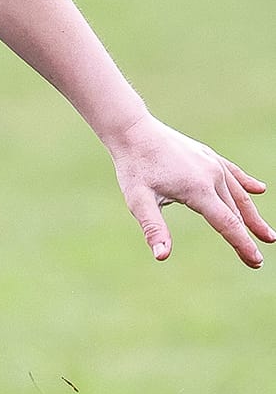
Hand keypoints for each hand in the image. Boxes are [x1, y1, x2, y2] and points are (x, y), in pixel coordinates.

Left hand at [110, 116, 272, 266]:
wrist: (132, 130)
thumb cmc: (133, 167)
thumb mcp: (138, 199)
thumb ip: (153, 227)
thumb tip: (161, 256)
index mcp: (198, 189)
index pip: (228, 224)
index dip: (242, 245)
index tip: (256, 262)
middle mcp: (212, 176)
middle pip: (235, 212)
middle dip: (247, 237)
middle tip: (256, 263)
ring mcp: (212, 163)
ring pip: (238, 194)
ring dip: (252, 216)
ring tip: (267, 235)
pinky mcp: (207, 154)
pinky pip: (233, 172)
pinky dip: (246, 183)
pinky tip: (259, 189)